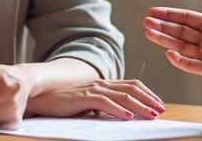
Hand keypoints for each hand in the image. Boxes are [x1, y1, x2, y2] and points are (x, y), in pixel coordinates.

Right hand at [25, 79, 166, 120]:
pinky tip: (129, 117)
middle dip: (149, 99)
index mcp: (103, 84)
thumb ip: (102, 107)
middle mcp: (101, 83)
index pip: (132, 85)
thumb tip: (119, 115)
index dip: (148, 93)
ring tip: (151, 115)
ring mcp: (93, 89)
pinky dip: (119, 110)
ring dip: (140, 106)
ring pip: (123, 96)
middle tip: (161, 110)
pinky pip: (105, 103)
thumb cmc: (62, 103)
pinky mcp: (84, 98)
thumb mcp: (87, 104)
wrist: (40, 97)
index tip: (159, 103)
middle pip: (132, 89)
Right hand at [144, 0, 201, 83]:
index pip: (188, 18)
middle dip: (162, 26)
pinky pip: (192, 65)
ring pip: (182, 47)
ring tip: (149, 33)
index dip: (170, 14)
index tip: (154, 11)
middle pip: (180, 31)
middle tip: (145, 21)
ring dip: (165, 40)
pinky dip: (180, 60)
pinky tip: (168, 52)